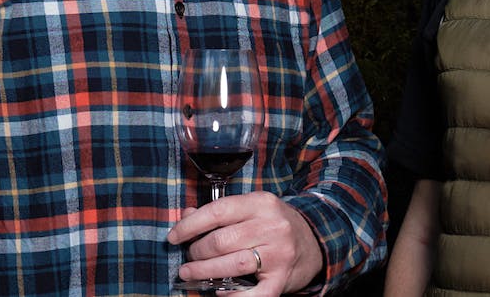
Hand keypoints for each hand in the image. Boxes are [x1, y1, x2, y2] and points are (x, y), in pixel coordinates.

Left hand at [167, 190, 322, 295]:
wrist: (315, 240)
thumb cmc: (275, 223)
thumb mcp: (252, 208)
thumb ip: (220, 212)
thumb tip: (186, 218)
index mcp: (261, 203)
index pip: (217, 211)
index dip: (190, 226)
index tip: (173, 237)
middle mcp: (272, 226)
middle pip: (221, 241)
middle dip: (197, 252)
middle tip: (188, 257)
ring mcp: (279, 254)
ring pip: (232, 265)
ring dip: (205, 272)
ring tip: (190, 273)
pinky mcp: (282, 279)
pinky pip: (254, 294)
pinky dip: (233, 296)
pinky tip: (219, 293)